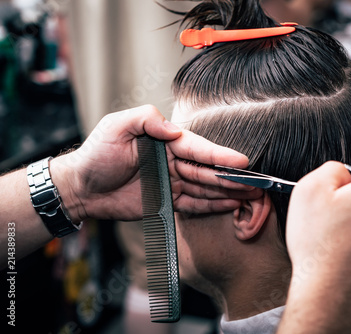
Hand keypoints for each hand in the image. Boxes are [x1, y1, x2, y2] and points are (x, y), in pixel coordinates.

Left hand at [51, 105, 259, 221]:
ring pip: (205, 187)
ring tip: (250, 195)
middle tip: (255, 182)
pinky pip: (193, 203)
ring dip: (227, 191)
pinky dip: (211, 205)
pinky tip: (229, 205)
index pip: (197, 148)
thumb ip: (146, 119)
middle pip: (207, 169)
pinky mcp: (167, 201)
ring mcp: (171, 182)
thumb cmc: (96, 154)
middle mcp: (172, 161)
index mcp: (164, 141)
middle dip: (231, 176)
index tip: (241, 162)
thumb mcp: (116, 127)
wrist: (81, 187)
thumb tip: (174, 129)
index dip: (220, 155)